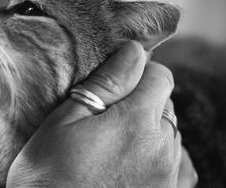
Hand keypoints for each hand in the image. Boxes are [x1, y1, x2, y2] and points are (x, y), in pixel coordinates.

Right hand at [6, 41, 196, 187]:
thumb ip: (105, 84)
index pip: (159, 76)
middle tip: (107, 117)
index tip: (115, 84)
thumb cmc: (47, 175)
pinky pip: (179, 164)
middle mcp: (162, 150)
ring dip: (150, 129)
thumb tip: (133, 51)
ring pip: (171, 133)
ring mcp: (169, 177)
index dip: (137, 73)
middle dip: (142, 102)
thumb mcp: (64, 122)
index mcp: (136, 123)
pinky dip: (161, 155)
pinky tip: (136, 161)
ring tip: (116, 143)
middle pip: (166, 104)